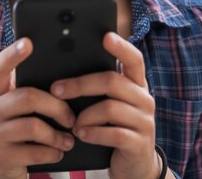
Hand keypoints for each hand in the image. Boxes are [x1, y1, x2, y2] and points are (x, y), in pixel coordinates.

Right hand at [0, 38, 75, 178]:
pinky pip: (35, 151)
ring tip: (69, 138)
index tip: (28, 42)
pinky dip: (53, 152)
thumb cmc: (17, 136)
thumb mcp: (17, 112)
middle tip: (71, 117)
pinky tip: (58, 152)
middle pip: (27, 97)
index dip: (12, 54)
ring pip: (34, 126)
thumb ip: (29, 93)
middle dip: (57, 107)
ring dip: (58, 134)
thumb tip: (65, 75)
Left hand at [50, 32, 161, 178]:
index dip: (121, 47)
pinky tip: (81, 135)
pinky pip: (113, 133)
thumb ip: (98, 87)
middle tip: (57, 90)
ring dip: (85, 115)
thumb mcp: (110, 104)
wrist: (134, 165)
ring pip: (110, 108)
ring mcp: (144, 121)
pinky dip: (92, 133)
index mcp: (136, 84)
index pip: (134, 59)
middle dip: (80, 84)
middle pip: (111, 81)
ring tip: (72, 123)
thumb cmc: (114, 127)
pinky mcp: (140, 143)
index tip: (105, 36)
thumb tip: (64, 71)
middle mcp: (144, 98)